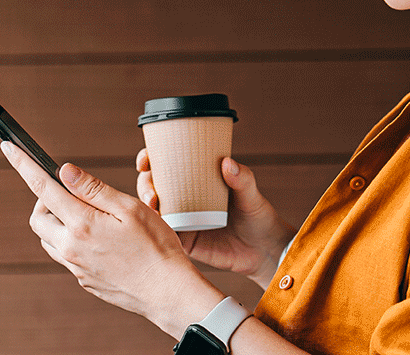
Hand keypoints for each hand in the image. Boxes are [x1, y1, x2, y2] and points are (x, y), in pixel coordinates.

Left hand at [1, 141, 224, 336]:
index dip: (23, 164)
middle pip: (37, 218)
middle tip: (70, 193)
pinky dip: (70, 241)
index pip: (42, 188)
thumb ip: (93, 189)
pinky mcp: (84, 280)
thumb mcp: (129, 208)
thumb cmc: (156, 248)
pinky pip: (65, 256)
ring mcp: (76, 267)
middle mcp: (71, 248)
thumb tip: (63, 170)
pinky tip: (98, 239)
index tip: (9, 148)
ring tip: (87, 216)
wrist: (167, 293)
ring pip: (48, 239)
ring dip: (56, 223)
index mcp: (81, 224)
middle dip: (44, 200)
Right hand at [137, 149, 297, 288]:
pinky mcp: (185, 241)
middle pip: (153, 186)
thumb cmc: (258, 216)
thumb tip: (227, 162)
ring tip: (153, 205)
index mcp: (197, 181)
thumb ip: (242, 179)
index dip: (150, 159)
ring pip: (154, 210)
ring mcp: (182, 220)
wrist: (265, 251)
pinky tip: (151, 227)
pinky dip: (154, 230)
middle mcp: (185, 198)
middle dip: (144, 184)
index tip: (146, 160)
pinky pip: (163, 234)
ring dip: (145, 206)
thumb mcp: (251, 194)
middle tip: (152, 190)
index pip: (167, 165)